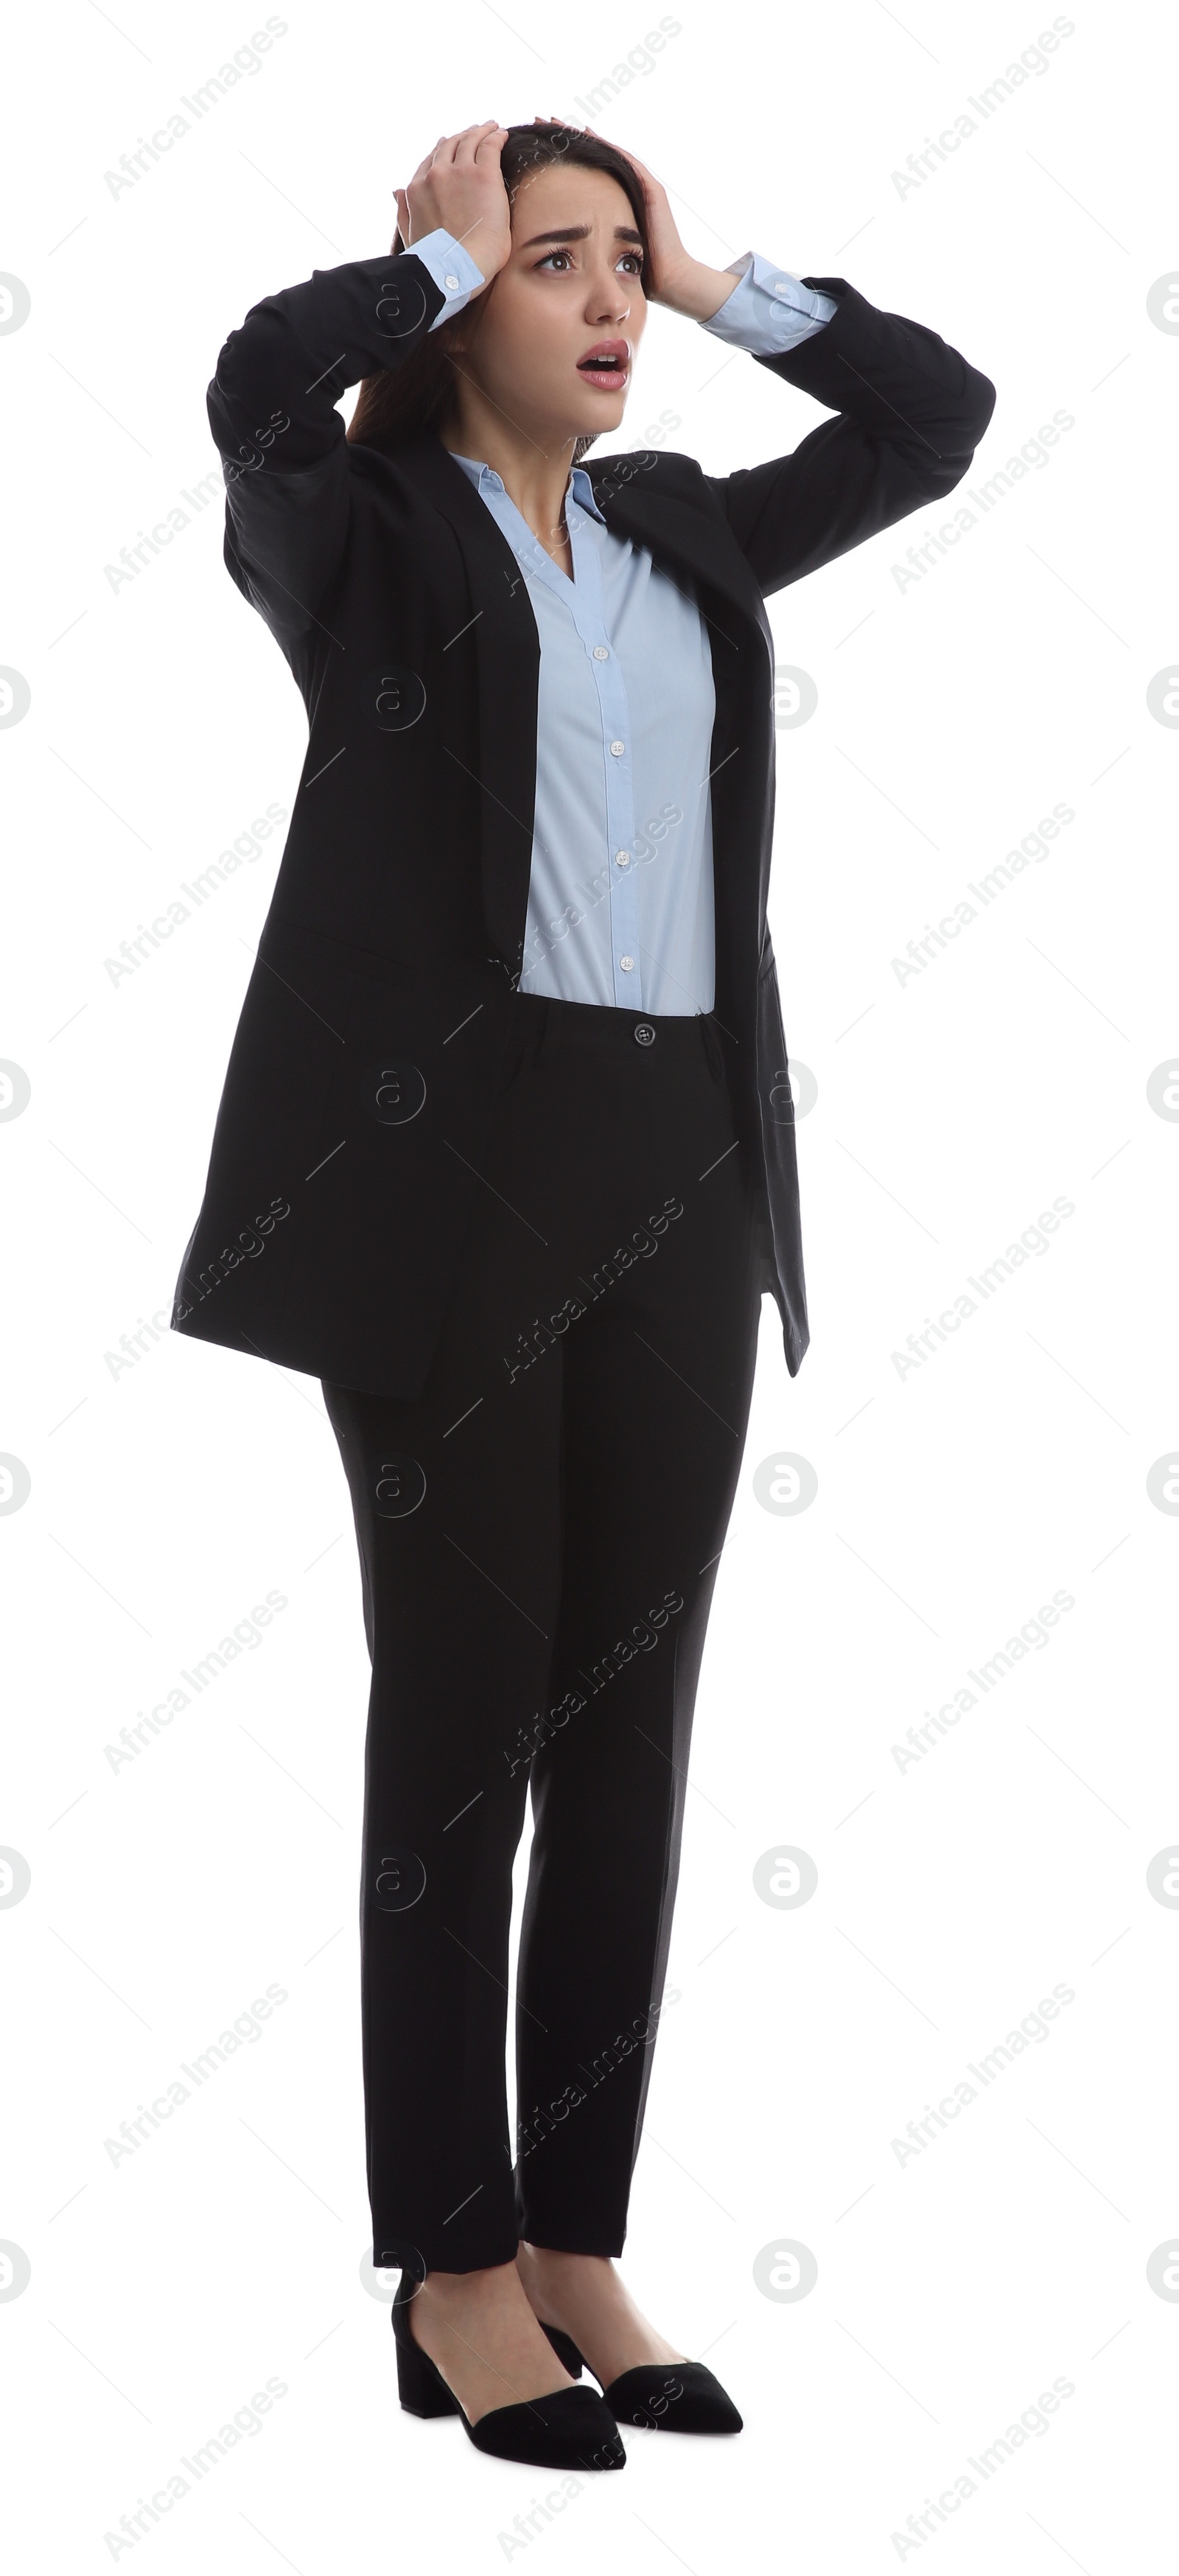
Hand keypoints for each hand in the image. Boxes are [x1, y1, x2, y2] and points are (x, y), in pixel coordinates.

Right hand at [395, 122, 512, 286]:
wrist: (458, 269)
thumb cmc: (437, 263)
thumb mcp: (410, 235)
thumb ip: (403, 211)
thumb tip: (396, 191)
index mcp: (416, 190)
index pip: (430, 161)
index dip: (442, 150)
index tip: (451, 145)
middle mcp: (435, 175)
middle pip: (450, 145)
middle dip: (463, 136)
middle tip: (475, 132)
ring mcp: (459, 172)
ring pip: (470, 140)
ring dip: (481, 131)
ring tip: (492, 128)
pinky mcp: (483, 175)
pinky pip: (490, 146)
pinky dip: (496, 136)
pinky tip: (502, 134)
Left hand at [537, 115, 736, 319]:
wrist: (669, 281)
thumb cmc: (638, 274)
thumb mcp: (602, 255)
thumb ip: (585, 244)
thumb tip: (552, 250)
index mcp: (612, 203)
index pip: (585, 172)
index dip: (562, 156)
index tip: (538, 142)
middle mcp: (626, 189)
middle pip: (594, 157)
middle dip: (568, 138)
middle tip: (543, 121)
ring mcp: (641, 187)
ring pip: (608, 154)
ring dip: (584, 137)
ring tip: (560, 123)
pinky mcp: (652, 191)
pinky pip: (628, 164)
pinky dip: (609, 149)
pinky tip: (590, 135)